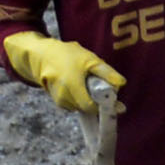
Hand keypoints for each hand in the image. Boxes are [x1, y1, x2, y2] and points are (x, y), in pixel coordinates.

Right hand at [0, 31, 126, 113]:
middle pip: (88, 108)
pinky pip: (75, 105)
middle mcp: (63, 96)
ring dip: (89, 100)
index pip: (91, 106)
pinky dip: (81, 99)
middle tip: (102, 89)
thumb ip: (106, 72)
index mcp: (72, 85)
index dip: (104, 106)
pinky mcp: (57, 102)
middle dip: (98, 102)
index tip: (115, 102)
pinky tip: (80, 87)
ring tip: (88, 85)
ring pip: (82, 107)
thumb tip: (121, 84)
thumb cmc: (68, 55)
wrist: (43, 56)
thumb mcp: (90, 59)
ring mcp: (59, 101)